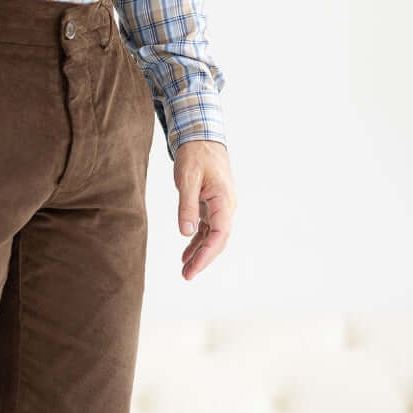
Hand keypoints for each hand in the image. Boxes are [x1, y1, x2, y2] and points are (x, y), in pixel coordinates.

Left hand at [174, 140, 235, 281]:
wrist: (201, 137)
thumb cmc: (195, 155)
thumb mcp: (187, 179)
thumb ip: (186, 206)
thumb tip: (185, 233)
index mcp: (224, 200)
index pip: (219, 234)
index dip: (206, 254)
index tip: (193, 268)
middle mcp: (226, 206)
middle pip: (218, 240)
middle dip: (203, 259)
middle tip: (187, 276)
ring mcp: (220, 207)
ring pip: (213, 237)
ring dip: (200, 254)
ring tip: (185, 271)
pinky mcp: (212, 206)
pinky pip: (207, 229)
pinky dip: (197, 242)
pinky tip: (186, 255)